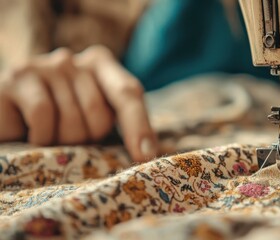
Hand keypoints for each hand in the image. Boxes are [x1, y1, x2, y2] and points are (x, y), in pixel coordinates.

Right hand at [0, 46, 157, 161]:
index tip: (145, 157)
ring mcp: (43, 65)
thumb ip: (128, 125)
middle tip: (70, 135)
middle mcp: (73, 59)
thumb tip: (160, 151)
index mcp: (100, 64)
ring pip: (71, 121)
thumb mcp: (95, 115)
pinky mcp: (16, 78)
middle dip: (88, 138)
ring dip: (61, 141)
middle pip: (99, 115)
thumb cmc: (60, 116)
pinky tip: (30, 132)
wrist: (10, 109)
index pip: (128, 93)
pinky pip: (42, 116)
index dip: (139, 127)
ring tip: (49, 133)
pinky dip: (39, 136)